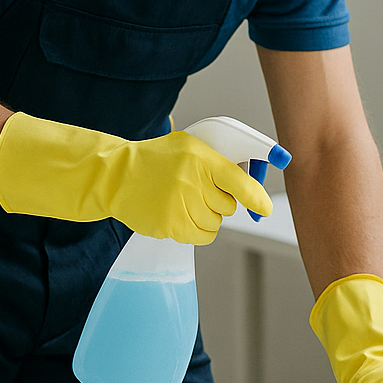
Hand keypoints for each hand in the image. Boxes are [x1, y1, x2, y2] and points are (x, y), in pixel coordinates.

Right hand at [0, 113, 271, 243]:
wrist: (117, 176)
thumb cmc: (158, 160)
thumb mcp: (188, 146)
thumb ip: (218, 159)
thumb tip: (252, 179)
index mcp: (199, 157)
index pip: (238, 180)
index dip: (256, 197)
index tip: (265, 208)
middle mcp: (191, 180)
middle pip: (228, 206)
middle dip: (220, 201)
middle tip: (200, 191)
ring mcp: (179, 204)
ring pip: (216, 222)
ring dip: (208, 216)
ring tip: (185, 200)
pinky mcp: (170, 225)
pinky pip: (202, 236)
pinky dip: (199, 230)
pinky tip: (183, 215)